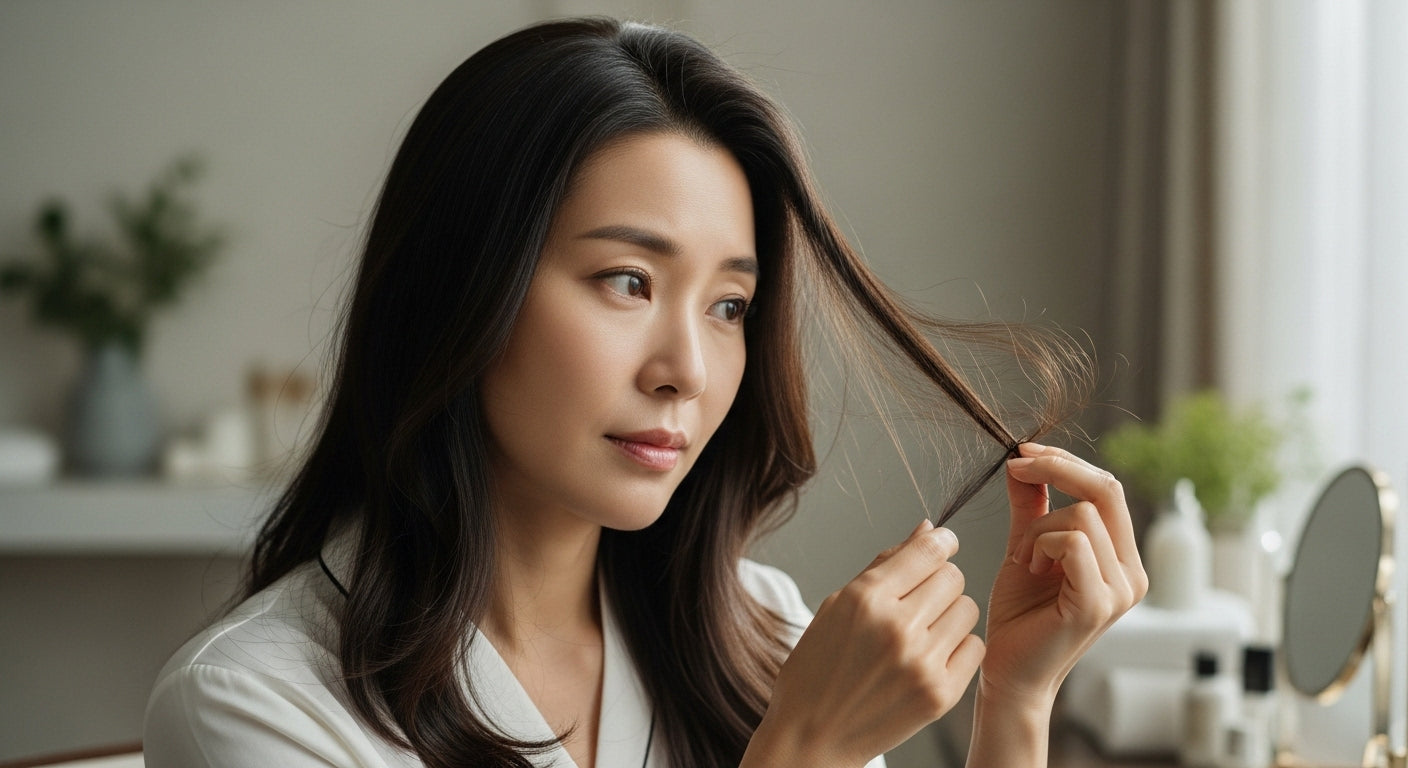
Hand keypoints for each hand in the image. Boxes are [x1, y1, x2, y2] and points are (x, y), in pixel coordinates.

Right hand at [749, 520, 984, 766]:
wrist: (813, 737)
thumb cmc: (817, 669)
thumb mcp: (836, 606)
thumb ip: (884, 565)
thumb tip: (925, 529)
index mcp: (865, 600)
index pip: (927, 550)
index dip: (940, 541)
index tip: (941, 544)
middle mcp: (896, 628)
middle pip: (953, 577)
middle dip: (940, 580)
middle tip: (921, 598)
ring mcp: (921, 663)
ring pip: (968, 609)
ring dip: (950, 613)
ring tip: (924, 630)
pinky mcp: (940, 695)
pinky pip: (975, 647)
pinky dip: (958, 647)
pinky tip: (931, 656)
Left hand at [980, 442, 1147, 707]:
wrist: (1008, 671)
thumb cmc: (1019, 615)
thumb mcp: (1025, 547)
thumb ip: (1031, 506)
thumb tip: (1025, 460)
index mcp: (1121, 557)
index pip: (1107, 487)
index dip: (1065, 461)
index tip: (1022, 453)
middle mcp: (1132, 573)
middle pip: (1106, 489)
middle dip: (1055, 468)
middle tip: (1015, 467)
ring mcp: (1121, 590)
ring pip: (1082, 515)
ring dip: (1037, 528)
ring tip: (1025, 559)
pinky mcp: (1098, 604)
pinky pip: (1073, 543)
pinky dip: (1040, 545)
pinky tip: (1028, 569)